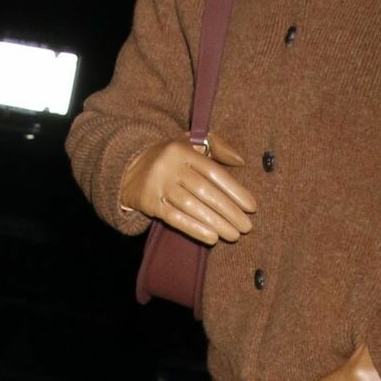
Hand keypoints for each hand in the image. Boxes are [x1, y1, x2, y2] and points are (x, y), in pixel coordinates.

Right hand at [119, 131, 255, 244]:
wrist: (128, 167)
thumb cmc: (171, 158)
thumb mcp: (190, 143)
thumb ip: (217, 146)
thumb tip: (240, 161)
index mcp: (183, 150)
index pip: (214, 172)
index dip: (235, 190)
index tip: (251, 206)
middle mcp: (170, 167)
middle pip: (205, 191)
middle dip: (229, 211)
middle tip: (247, 227)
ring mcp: (159, 185)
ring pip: (192, 206)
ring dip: (215, 223)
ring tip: (234, 235)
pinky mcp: (150, 203)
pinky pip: (175, 218)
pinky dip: (194, 229)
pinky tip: (212, 238)